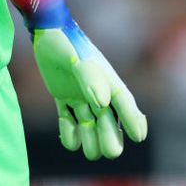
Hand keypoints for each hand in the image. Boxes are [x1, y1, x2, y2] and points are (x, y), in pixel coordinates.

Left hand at [31, 22, 147, 160]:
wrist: (46, 34)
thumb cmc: (66, 43)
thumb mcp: (78, 59)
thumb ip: (91, 80)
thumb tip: (103, 103)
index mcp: (107, 81)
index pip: (125, 104)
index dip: (133, 120)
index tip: (139, 137)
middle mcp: (97, 92)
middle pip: (109, 124)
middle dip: (111, 139)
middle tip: (109, 152)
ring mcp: (80, 97)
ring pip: (90, 128)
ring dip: (90, 141)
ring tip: (85, 145)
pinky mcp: (64, 99)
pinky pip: (69, 123)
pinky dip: (69, 133)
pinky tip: (68, 130)